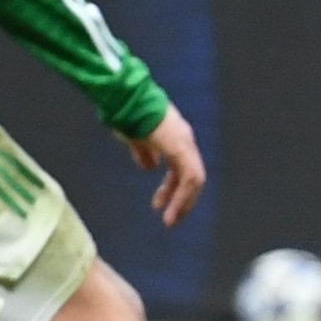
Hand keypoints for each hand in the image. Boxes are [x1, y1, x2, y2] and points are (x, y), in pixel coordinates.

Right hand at [125, 109, 207, 225]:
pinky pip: (189, 176)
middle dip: (181, 199)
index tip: (160, 205)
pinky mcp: (180, 147)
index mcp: (175, 138)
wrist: (127, 99)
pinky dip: (182, 195)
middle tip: (170, 219)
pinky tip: (171, 208)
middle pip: (191, 175)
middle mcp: (184, 140)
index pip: (181, 168)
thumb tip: (149, 168)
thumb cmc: (128, 115)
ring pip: (194, 179)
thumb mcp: (136, 139)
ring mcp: (184, 142)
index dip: (172, 189)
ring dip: (183, 202)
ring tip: (170, 220)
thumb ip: (145, 153)